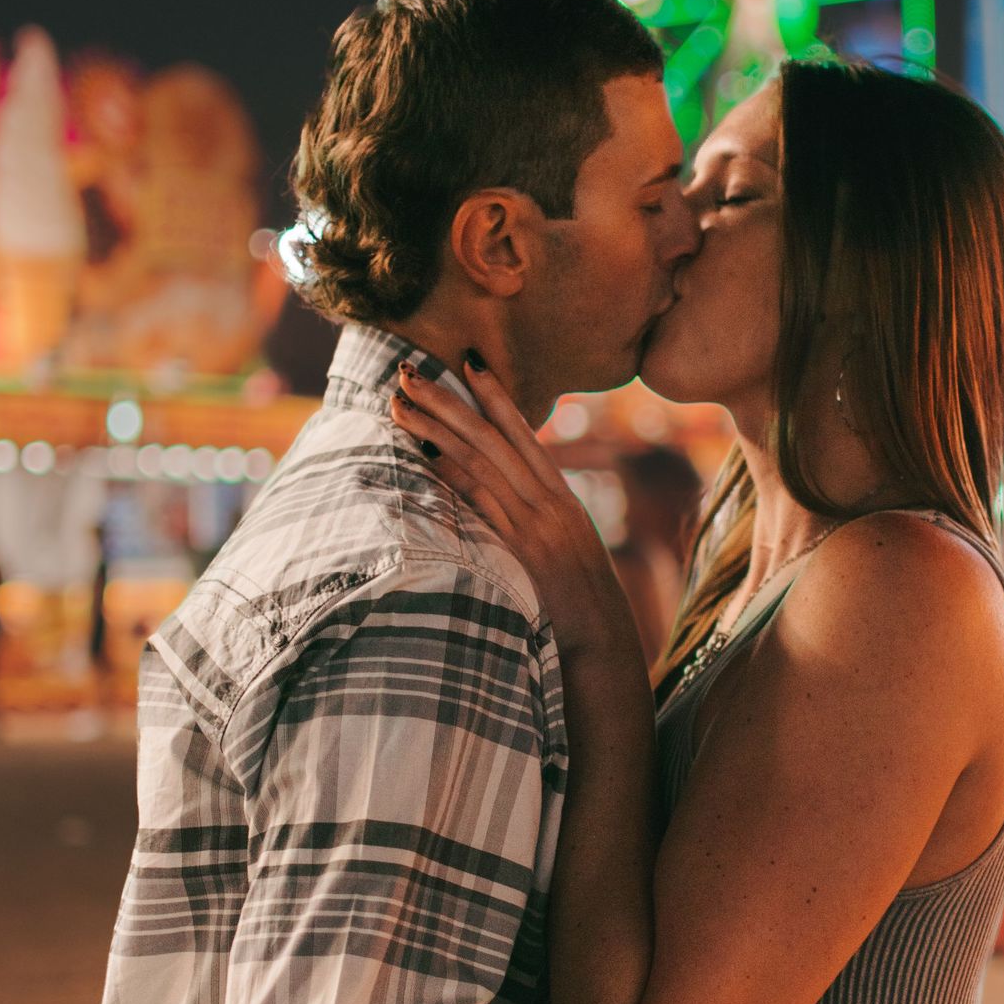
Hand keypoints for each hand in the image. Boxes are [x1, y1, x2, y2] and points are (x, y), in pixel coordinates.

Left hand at [390, 362, 631, 657]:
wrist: (604, 642)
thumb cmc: (579, 606)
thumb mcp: (567, 553)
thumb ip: (539, 523)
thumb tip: (509, 507)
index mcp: (561, 498)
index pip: (524, 433)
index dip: (495, 395)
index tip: (467, 361)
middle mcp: (550, 501)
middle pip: (492, 436)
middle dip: (448, 400)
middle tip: (409, 371)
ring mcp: (536, 522)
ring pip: (480, 461)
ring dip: (435, 429)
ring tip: (398, 405)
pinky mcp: (522, 548)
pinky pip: (482, 502)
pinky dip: (452, 475)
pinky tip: (424, 455)